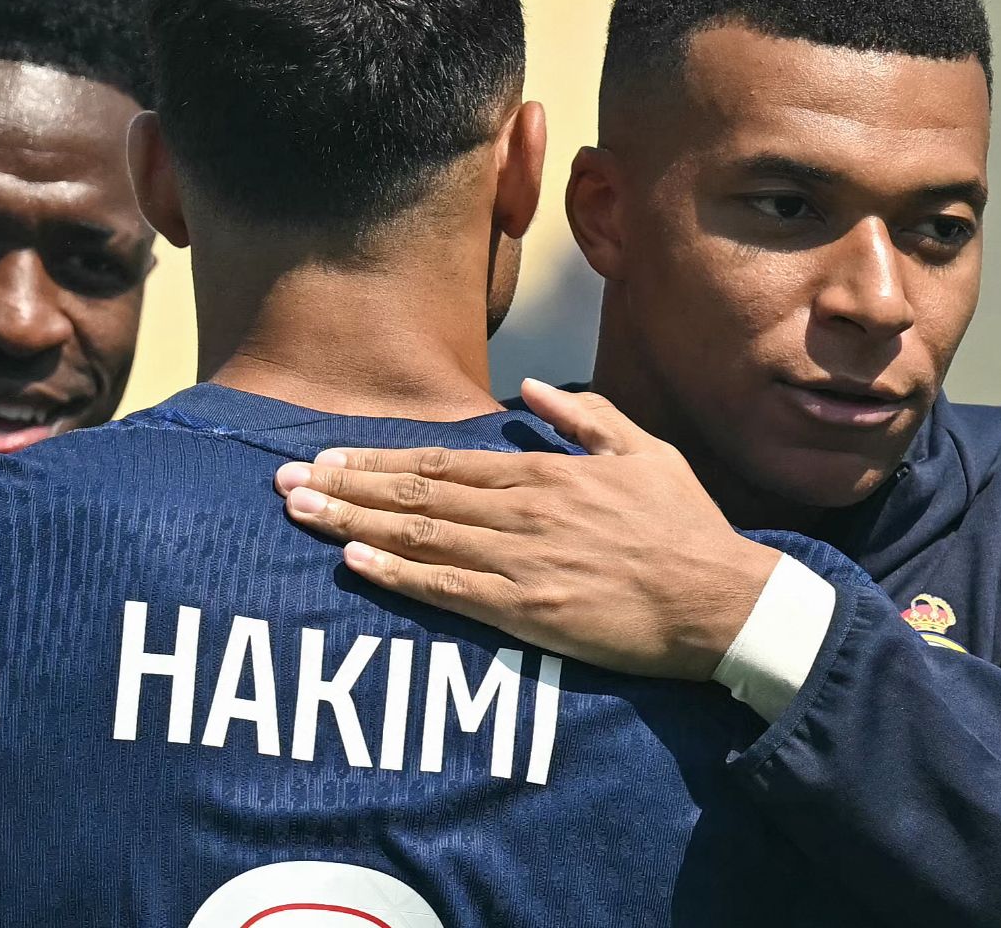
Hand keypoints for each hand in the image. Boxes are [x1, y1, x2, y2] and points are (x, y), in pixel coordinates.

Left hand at [273, 379, 778, 679]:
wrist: (719, 599)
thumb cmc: (685, 526)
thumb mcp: (642, 452)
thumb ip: (584, 417)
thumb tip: (534, 389)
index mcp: (543, 474)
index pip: (440, 463)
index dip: (376, 460)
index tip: (325, 459)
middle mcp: (520, 511)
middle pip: (414, 493)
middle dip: (343, 487)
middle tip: (281, 483)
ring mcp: (519, 561)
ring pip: (419, 534)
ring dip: (352, 524)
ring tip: (297, 515)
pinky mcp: (527, 611)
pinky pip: (448, 590)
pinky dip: (398, 574)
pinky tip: (354, 564)